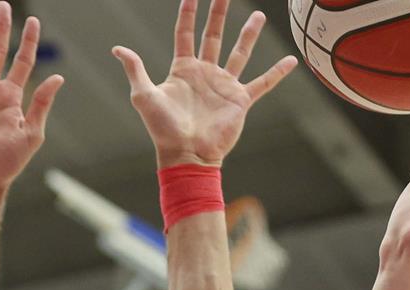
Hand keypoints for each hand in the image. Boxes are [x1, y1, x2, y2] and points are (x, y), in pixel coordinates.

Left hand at [113, 0, 295, 169]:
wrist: (187, 155)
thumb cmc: (163, 129)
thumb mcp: (144, 96)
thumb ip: (135, 70)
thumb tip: (117, 49)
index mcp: (183, 69)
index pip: (185, 33)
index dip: (188, 13)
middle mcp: (205, 73)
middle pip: (213, 35)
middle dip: (218, 12)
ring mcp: (224, 85)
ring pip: (239, 52)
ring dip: (248, 33)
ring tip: (258, 14)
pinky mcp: (240, 100)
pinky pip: (262, 83)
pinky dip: (277, 73)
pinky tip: (291, 60)